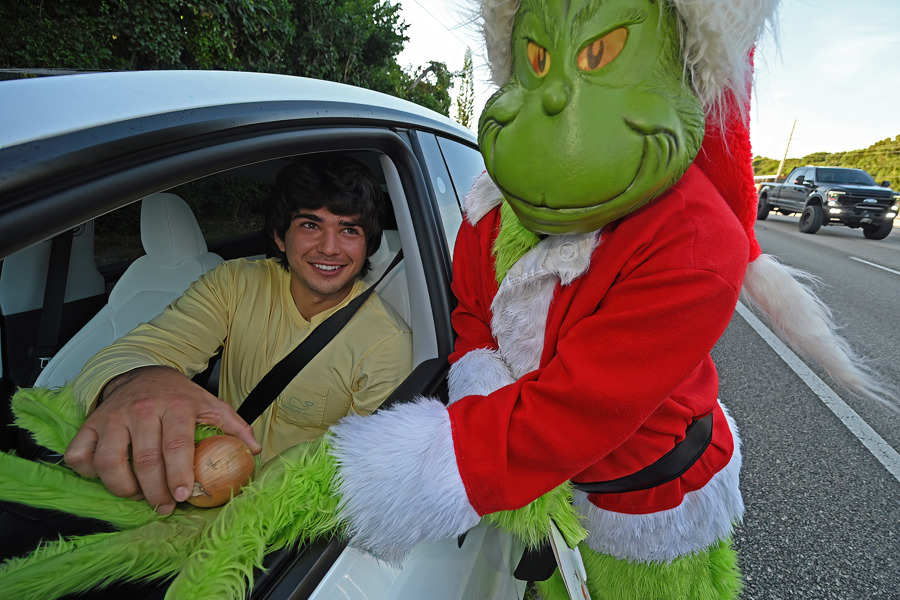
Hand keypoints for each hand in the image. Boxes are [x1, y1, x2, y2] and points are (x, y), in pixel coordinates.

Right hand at [64, 366, 260, 514]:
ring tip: (138, 495)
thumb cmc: (179, 396)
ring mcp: (113, 416)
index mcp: (176, 406)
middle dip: (154, 491)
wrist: (145, 373)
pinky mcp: (91, 423)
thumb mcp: (211, 405)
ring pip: (109, 461)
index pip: (175, 445)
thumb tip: (255, 450)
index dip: (178, 474)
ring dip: (123, 487)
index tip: (182, 495)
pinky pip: (81, 454)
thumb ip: (234, 426)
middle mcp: (142, 410)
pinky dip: (89, 472)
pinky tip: (107, 477)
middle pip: (144, 460)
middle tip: (164, 505)